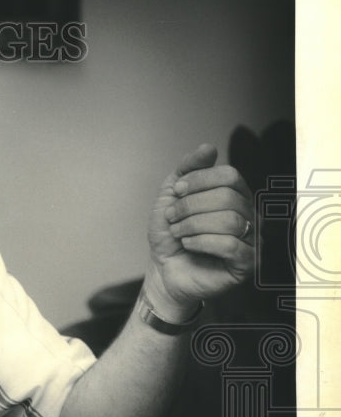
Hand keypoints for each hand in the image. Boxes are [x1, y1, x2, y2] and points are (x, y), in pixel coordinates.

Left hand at [145, 143, 254, 316]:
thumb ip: (188, 169)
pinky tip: (188, 245)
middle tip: (172, 217)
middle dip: (191, 206)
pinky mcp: (247, 263)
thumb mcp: (171, 196)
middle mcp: (249, 215)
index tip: (176, 191)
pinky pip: (231, 245)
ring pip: (230, 220)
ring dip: (193, 225)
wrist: (165, 269)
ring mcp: (251, 239)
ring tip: (178, 233)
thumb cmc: (172, 233)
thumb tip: (208, 147)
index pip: (230, 175)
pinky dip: (202, 242)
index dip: (199, 180)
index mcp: (235, 195)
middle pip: (228, 197)